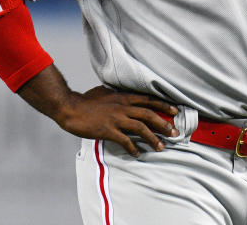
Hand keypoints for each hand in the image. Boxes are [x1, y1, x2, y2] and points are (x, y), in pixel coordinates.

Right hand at [55, 85, 178, 156]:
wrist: (70, 108)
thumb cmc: (86, 100)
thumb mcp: (105, 92)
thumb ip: (117, 94)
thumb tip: (123, 94)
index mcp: (123, 97)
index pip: (149, 100)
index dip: (163, 106)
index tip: (175, 111)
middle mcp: (123, 107)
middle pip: (149, 115)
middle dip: (164, 124)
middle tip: (174, 132)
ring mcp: (116, 119)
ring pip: (141, 128)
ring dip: (153, 138)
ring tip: (161, 147)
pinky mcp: (108, 130)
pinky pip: (125, 141)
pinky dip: (133, 148)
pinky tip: (138, 154)